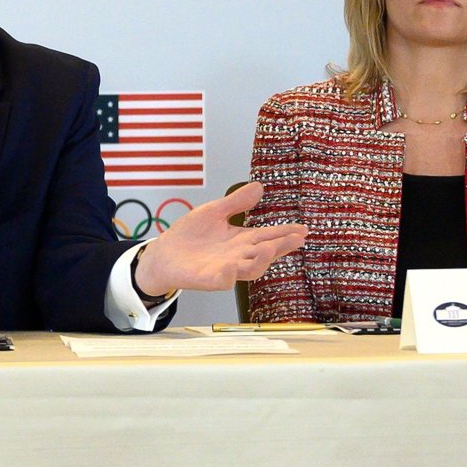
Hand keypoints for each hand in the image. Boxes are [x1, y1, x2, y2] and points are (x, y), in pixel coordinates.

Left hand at [131, 182, 307, 295]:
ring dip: (260, 260)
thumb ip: (236, 202)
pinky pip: (222, 280)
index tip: (303, 229)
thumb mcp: (215, 212)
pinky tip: (232, 267)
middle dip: (281, 246)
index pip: (268, 236)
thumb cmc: (190, 235)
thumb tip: (259, 186)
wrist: (163, 253)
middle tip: (297, 238)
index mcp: (242, 240)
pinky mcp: (208, 278)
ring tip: (268, 249)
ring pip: (249, 269)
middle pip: (265, 253)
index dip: (285, 233)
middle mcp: (238, 256)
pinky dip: (228, 275)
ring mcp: (225, 268)